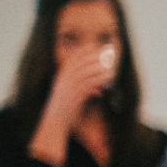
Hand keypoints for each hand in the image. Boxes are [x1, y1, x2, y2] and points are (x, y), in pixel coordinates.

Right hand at [28, 49, 114, 165]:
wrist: (55, 121)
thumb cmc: (65, 110)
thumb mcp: (71, 96)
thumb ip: (83, 90)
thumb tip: (98, 89)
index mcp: (61, 78)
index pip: (72, 61)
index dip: (82, 51)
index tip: (93, 45)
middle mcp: (64, 81)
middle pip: (80, 65)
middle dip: (93, 58)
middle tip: (106, 53)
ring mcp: (68, 88)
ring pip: (85, 74)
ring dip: (99, 69)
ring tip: (111, 68)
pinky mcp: (74, 96)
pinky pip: (88, 86)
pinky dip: (98, 82)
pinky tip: (107, 80)